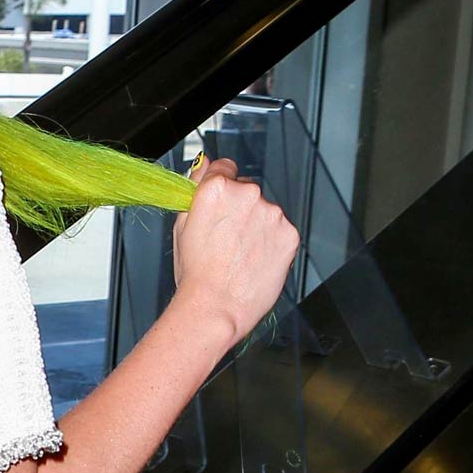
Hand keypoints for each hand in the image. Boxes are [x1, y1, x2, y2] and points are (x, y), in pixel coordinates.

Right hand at [172, 156, 298, 348]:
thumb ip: (196, 189)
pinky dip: (271, 244)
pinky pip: (280, 231)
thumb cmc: (195, 275)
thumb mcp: (182, 225)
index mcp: (217, 188)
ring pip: (265, 212)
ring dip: (257, 227)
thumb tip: (204, 164)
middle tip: (226, 241)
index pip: (225, 167)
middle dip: (239, 209)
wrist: (215, 308)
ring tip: (240, 257)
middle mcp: (247, 194)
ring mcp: (272, 213)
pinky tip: (255, 262)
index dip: (220, 187)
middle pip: (247, 190)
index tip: (219, 205)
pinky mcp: (289, 234)